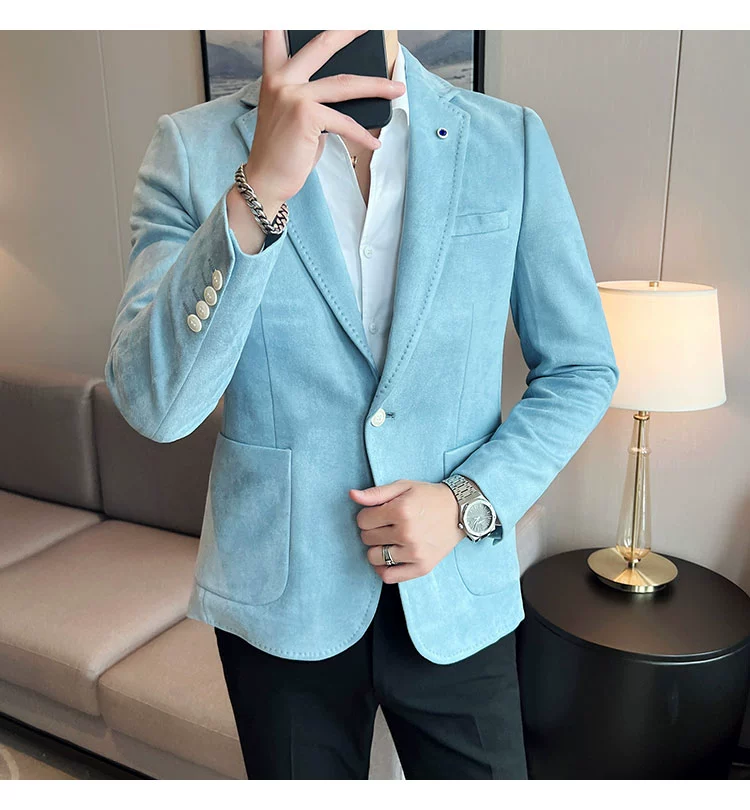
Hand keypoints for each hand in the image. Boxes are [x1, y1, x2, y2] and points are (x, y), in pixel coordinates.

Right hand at [244, 30, 406, 206]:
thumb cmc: (283, 151)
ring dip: (376, 86)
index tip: (308, 12)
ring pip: (344, 84)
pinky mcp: (306, 116)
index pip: (276, 36)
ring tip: (397, 88)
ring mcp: (293, 95)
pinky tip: (374, 142)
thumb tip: (349, 95)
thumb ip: (314, 99)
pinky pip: (344, 122)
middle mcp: (281, 80)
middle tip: (368, 25)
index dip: (287, 20)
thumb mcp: (294, 117)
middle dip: (349, 32)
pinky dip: (362, 134)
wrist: (266, 179)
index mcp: (275, 76)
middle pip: (322, 46)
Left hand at [349, 480, 465, 583]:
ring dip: (376, 549)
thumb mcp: (403, 487)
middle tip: (387, 525)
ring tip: (389, 541)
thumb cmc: (429, 497)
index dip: (367, 516)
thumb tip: (352, 495)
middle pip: (367, 538)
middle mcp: (407, 533)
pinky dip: (383, 569)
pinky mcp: (422, 567)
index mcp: (401, 510)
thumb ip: (376, 493)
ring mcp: (414, 552)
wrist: (460, 511)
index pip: (362, 520)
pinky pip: (389, 577)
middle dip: (372, 531)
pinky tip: (390, 558)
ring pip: (374, 557)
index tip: (379, 514)